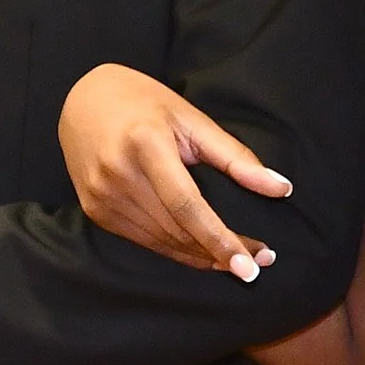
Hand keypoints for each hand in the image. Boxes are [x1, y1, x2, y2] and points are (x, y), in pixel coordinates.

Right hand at [59, 64, 290, 280]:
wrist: (84, 99)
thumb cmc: (145, 104)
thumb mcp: (192, 119)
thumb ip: (235, 157)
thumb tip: (280, 188)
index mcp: (145, 145)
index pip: (188, 206)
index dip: (220, 239)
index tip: (251, 265)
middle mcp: (118, 174)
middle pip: (177, 229)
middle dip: (221, 252)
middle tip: (260, 263)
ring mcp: (102, 196)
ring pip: (162, 242)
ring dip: (202, 257)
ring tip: (238, 260)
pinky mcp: (95, 210)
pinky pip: (143, 241)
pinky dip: (176, 251)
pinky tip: (203, 253)